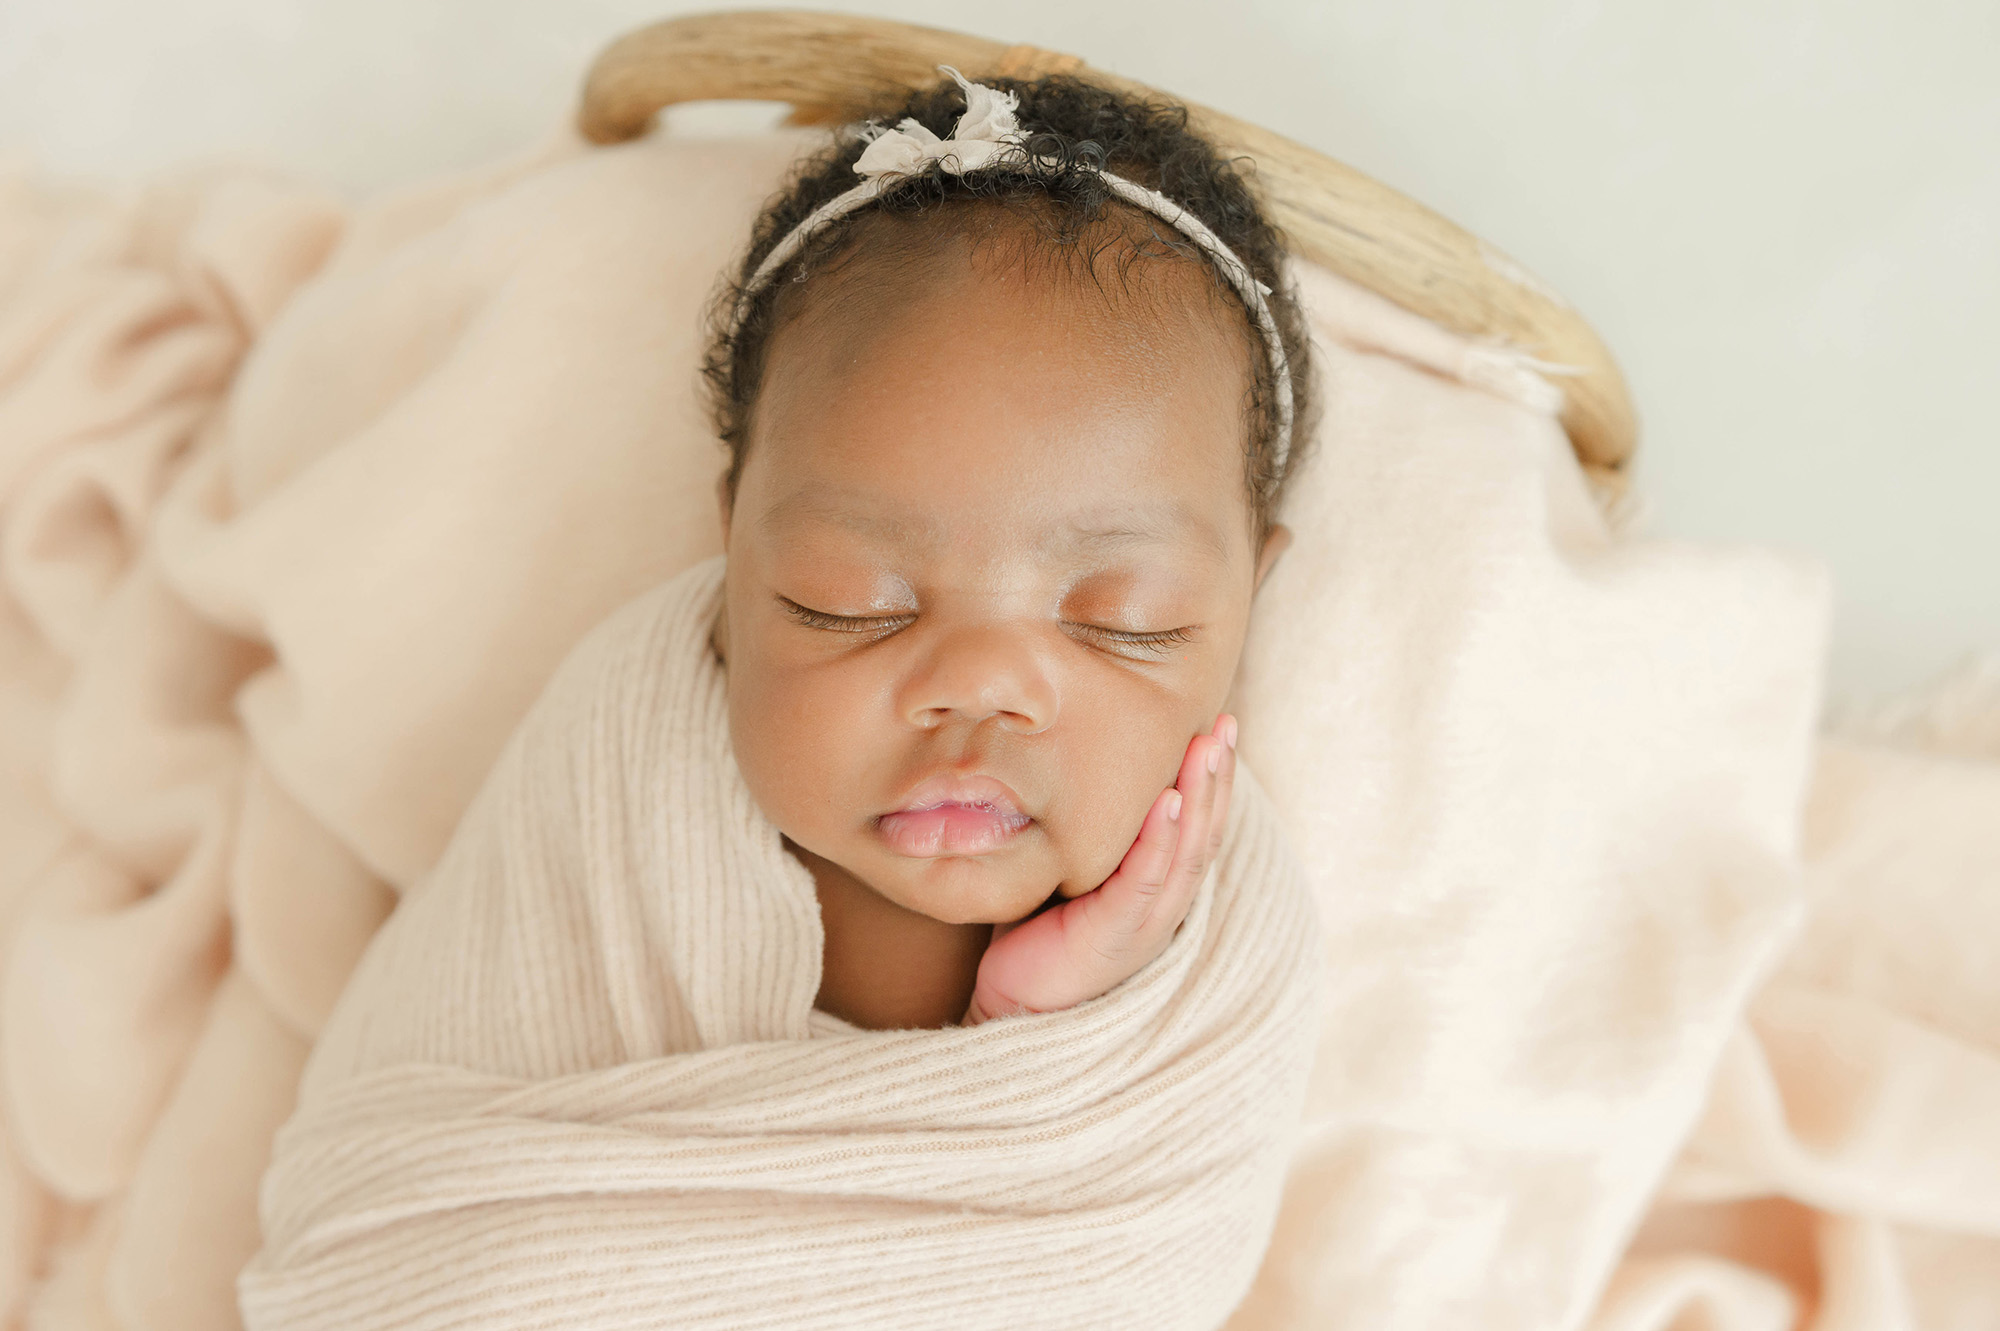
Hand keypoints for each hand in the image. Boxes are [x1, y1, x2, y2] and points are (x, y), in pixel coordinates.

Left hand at [961, 714, 1237, 1024]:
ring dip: (1200, 796)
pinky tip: (1169, 801)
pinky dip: (1161, 840)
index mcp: (1157, 892)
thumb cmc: (1035, 940)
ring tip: (1207, 748)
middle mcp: (1162, 907)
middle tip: (1224, 724)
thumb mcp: (1068, 876)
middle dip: (1217, 776)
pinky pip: (1146, 881)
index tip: (1218, 729)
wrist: (1010, 1012)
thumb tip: (1069, 770)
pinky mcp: (1114, 937)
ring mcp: (1144, 924)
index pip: (1196, 828)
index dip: (1213, 781)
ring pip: (1186, 851)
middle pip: (1203, 833)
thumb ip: (1086, 838)